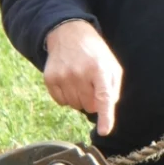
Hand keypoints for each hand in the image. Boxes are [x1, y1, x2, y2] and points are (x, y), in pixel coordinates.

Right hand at [44, 20, 122, 135]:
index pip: (104, 97)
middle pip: (88, 107)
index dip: (105, 116)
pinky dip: (66, 97)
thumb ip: (113, 89)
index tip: (104, 131)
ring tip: (79, 79)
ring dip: (78, 98)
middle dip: (92, 100)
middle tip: (90, 83)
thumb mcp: (111, 65)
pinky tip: (68, 82)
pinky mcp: (50, 79)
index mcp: (100, 69)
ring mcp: (63, 76)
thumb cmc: (94, 53)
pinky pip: (61, 102)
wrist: (68, 33)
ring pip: (74, 105)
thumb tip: (105, 110)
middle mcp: (80, 73)